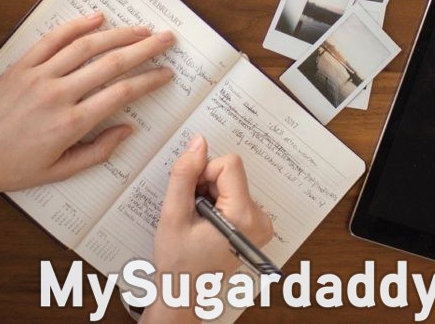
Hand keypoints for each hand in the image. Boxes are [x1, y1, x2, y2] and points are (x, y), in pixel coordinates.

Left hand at [0, 11, 174, 199]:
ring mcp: (38, 76)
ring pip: (86, 46)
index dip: (149, 80)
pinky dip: (76, 26)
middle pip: (111, 63)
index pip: (122, 93)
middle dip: (144, 48)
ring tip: (141, 28)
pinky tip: (97, 18)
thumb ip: (98, 152)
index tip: (166, 73)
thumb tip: (128, 130)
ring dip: (118, 34)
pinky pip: (52, 40)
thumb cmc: (13, 168)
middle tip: (167, 39)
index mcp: (71, 124)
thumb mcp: (60, 171)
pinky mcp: (21, 66)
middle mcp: (58, 95)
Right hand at [153, 135, 273, 277]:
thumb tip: (198, 143)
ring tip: (199, 220)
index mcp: (244, 216)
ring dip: (211, 194)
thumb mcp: (173, 214)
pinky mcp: (256, 225)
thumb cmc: (178, 261)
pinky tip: (207, 223)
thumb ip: (184, 175)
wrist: (185, 291)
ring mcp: (261, 223)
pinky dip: (218, 202)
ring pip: (232, 182)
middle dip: (206, 185)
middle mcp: (260, 219)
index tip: (192, 195)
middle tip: (193, 212)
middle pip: (231, 173)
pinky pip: (236, 194)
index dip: (204, 173)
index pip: (229, 165)